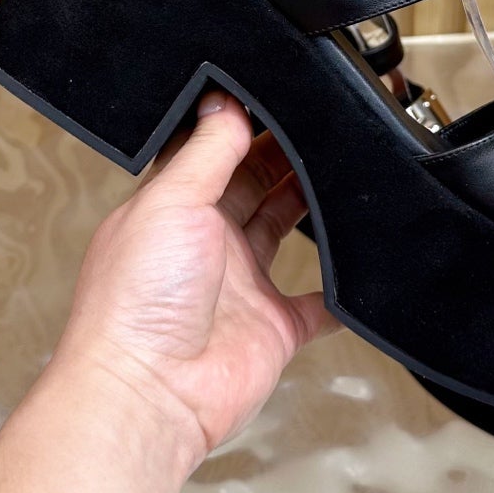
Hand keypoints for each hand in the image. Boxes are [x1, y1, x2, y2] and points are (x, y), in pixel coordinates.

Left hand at [55, 90, 337, 469]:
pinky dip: (338, 291)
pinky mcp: (274, 328)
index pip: (215, 155)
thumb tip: (222, 100)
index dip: (246, 128)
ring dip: (311, 208)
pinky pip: (317, 305)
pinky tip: (358, 266)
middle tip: (322, 128)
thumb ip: (205, 151)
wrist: (148, 392)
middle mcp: (207, 244)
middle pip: (255, 188)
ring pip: (284, 233)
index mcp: (174, 209)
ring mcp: (242, 288)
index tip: (281, 101)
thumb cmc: (135, 301)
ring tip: (343, 172)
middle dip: (285, 158)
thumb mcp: (170, 201)